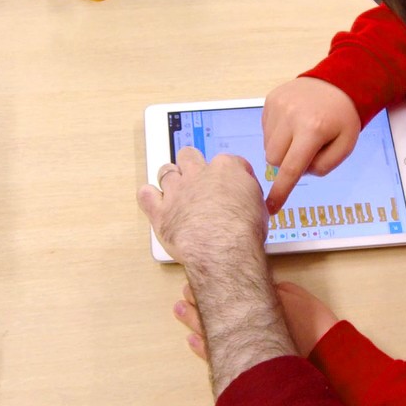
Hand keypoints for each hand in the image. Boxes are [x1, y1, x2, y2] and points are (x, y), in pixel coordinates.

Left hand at [138, 147, 269, 274]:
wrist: (223, 249)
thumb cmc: (244, 231)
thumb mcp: (260, 207)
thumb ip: (248, 194)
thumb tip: (245, 196)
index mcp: (226, 169)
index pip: (226, 161)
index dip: (227, 173)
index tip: (229, 185)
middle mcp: (199, 174)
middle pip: (190, 156)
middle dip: (192, 164)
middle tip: (197, 179)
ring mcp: (177, 191)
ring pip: (166, 171)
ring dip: (170, 179)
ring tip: (175, 191)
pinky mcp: (160, 211)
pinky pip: (145, 195)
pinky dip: (148, 196)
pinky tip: (155, 201)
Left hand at [171, 280, 339, 359]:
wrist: (327, 356)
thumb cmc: (313, 325)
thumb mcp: (294, 295)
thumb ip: (270, 289)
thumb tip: (254, 285)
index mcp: (252, 304)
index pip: (220, 292)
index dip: (205, 285)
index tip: (193, 278)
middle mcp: (242, 326)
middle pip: (210, 311)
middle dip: (194, 301)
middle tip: (182, 293)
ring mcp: (241, 347)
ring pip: (208, 332)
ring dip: (191, 321)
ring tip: (179, 311)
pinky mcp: (244, 364)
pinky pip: (215, 355)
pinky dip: (201, 346)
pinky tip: (191, 340)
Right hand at [262, 77, 360, 212]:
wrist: (338, 83)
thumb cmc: (343, 118)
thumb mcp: (346, 146)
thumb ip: (323, 166)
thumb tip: (298, 173)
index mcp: (313, 129)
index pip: (291, 168)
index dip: (281, 191)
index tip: (271, 208)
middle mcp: (291, 116)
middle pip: (274, 160)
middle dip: (286, 163)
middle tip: (305, 151)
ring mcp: (278, 106)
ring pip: (268, 146)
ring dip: (282, 148)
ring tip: (301, 134)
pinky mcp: (270, 100)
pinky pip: (266, 130)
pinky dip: (278, 133)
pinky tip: (294, 123)